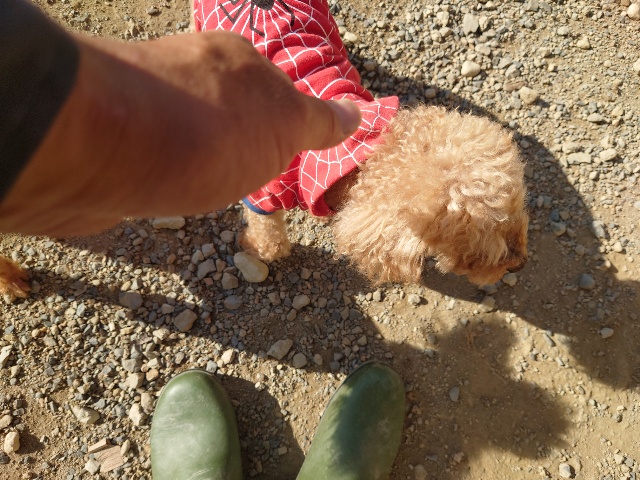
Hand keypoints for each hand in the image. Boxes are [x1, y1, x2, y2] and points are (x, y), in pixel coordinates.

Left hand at [0, 30, 360, 236]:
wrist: (105, 149)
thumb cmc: (209, 133)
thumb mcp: (282, 125)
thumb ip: (317, 122)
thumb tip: (356, 114)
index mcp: (235, 61)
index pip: (275, 92)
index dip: (286, 130)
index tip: (289, 161)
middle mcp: (188, 73)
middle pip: (232, 113)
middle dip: (247, 150)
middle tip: (258, 185)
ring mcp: (147, 106)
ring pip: (193, 137)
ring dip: (207, 167)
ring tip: (215, 196)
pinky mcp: (115, 140)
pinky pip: (156, 158)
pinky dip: (169, 179)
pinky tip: (170, 197)